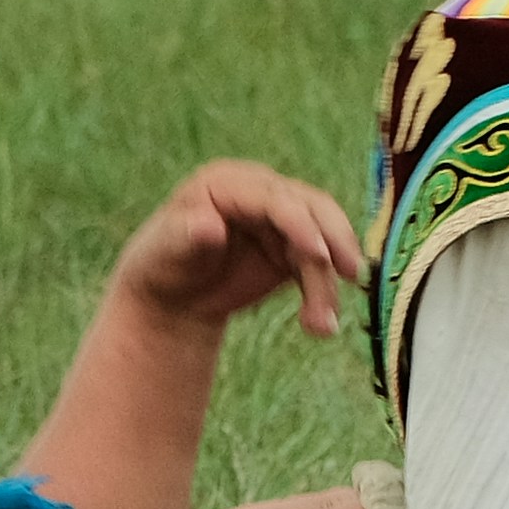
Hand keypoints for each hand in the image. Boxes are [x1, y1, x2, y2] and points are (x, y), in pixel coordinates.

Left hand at [106, 161, 363, 341]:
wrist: (170, 299)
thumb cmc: (158, 268)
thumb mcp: (164, 252)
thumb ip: (188, 236)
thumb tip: (210, 225)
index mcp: (228, 183)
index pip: (275, 197)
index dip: (300, 223)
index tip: (317, 254)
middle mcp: (262, 194)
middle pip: (312, 209)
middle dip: (334, 242)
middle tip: (350, 276)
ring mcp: (282, 220)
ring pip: (323, 241)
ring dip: (329, 281)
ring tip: (323, 326)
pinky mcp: (294, 248)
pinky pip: (319, 268)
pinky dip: (324, 294)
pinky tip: (320, 325)